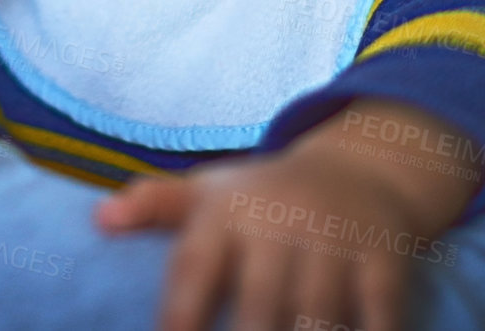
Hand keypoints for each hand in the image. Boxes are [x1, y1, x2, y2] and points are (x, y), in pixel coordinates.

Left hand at [96, 104, 471, 330]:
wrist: (361, 169)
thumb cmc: (264, 198)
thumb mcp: (209, 192)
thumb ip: (156, 207)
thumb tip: (100, 219)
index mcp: (227, 214)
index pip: (194, 270)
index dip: (181, 317)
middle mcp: (280, 226)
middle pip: (261, 307)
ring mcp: (335, 244)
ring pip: (318, 318)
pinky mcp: (384, 261)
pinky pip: (380, 315)